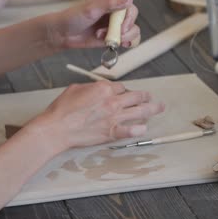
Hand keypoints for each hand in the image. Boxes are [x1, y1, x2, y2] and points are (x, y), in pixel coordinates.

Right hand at [25, 81, 164, 150]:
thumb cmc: (63, 109)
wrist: (58, 127)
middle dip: (145, 96)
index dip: (123, 89)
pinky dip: (139, 130)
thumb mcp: (75, 88)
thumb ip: (91, 87)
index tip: (124, 92)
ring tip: (159, 107)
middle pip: (135, 96)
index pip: (121, 86)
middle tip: (150, 97)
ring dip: (152, 109)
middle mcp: (112, 101)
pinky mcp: (111, 132)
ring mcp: (114, 117)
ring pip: (139, 111)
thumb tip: (96, 89)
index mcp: (104, 88)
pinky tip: (144, 128)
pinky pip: (130, 131)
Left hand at [48, 0, 139, 49]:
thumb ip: (110, 4)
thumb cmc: (73, 17)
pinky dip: (126, 43)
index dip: (129, 16)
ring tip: (105, 38)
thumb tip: (128, 0)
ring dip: (122, 37)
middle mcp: (115, 13)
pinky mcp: (111, 38)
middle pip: (132, 20)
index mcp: (111, 2)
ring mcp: (114, 26)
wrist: (62, 33)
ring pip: (132, 31)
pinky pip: (126, 41)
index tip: (121, 24)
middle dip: (125, 29)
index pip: (129, 6)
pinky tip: (119, 44)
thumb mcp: (91, 8)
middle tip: (113, 34)